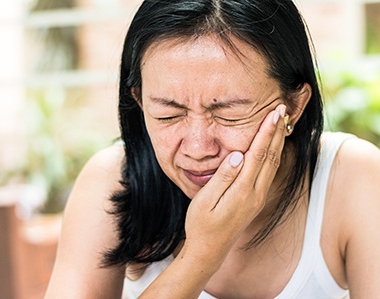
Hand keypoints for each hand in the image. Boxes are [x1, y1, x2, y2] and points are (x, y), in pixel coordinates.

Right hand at [183, 104, 286, 263]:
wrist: (209, 250)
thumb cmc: (201, 225)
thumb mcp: (205, 201)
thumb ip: (223, 177)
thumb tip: (238, 155)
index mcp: (243, 191)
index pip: (258, 154)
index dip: (266, 132)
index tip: (273, 113)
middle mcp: (255, 193)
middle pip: (271, 156)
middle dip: (277, 131)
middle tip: (282, 109)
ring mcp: (258, 198)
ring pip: (273, 164)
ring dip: (278, 142)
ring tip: (281, 123)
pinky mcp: (256, 200)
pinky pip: (270, 172)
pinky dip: (274, 155)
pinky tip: (274, 147)